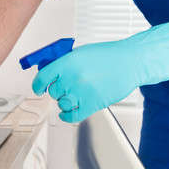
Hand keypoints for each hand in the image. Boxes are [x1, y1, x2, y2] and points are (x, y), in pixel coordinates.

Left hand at [33, 10, 168, 122]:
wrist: (131, 62)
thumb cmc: (108, 56)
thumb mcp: (81, 53)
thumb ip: (63, 63)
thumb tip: (48, 74)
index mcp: (68, 62)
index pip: (43, 77)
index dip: (37, 85)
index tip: (37, 89)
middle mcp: (72, 77)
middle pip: (53, 92)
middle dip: (57, 90)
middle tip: (66, 87)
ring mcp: (82, 92)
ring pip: (61, 104)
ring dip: (64, 101)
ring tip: (73, 96)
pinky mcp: (93, 104)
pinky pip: (72, 116)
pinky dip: (67, 116)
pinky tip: (66, 112)